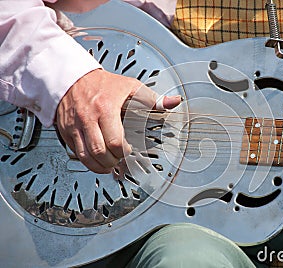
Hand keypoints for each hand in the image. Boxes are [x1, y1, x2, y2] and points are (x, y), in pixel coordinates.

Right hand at [56, 69, 180, 173]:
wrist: (73, 77)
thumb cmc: (104, 84)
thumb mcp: (131, 87)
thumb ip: (153, 99)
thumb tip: (173, 102)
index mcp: (106, 108)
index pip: (115, 141)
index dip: (125, 152)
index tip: (130, 153)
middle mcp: (88, 118)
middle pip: (100, 152)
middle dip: (113, 161)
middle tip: (121, 161)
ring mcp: (75, 126)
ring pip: (85, 156)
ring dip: (99, 166)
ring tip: (110, 165)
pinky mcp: (66, 131)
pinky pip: (75, 153)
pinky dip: (87, 161)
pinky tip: (97, 161)